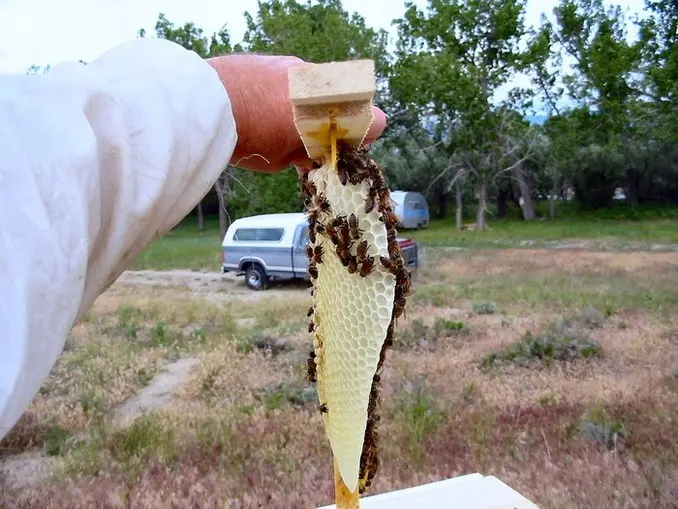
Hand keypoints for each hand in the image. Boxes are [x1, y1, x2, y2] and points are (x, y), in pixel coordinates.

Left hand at [207, 54, 386, 172]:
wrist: (205, 102)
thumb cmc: (246, 137)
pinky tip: (263, 105)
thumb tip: (308, 157)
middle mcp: (321, 83)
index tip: (344, 149)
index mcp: (330, 112)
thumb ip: (303, 155)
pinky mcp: (276, 59)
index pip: (374, 120)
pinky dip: (287, 92)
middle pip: (345, 102)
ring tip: (281, 123)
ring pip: (317, 88)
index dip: (362, 138)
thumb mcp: (280, 160)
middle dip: (334, 122)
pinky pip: (293, 77)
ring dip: (309, 105)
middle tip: (312, 140)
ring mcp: (298, 67)